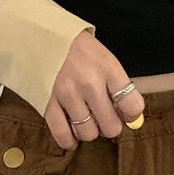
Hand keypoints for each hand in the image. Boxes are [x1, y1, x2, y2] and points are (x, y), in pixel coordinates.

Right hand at [45, 28, 145, 149]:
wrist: (41, 34)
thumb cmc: (76, 47)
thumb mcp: (103, 57)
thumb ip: (115, 84)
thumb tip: (126, 116)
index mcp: (108, 69)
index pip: (132, 105)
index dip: (131, 114)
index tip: (125, 112)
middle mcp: (90, 84)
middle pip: (111, 126)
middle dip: (109, 125)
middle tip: (103, 117)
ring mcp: (68, 95)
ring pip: (88, 133)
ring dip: (89, 131)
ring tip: (85, 120)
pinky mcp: (48, 102)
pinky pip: (62, 134)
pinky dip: (68, 140)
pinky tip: (71, 136)